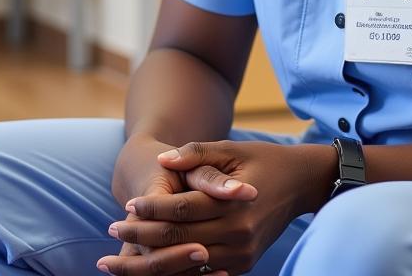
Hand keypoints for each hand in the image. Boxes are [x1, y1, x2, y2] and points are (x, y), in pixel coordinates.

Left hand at [101, 140, 332, 274]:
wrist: (300, 184)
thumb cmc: (261, 159)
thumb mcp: (229, 148)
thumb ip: (195, 154)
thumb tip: (163, 160)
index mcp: (233, 204)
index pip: (183, 210)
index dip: (152, 208)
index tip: (126, 205)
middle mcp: (238, 235)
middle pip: (180, 241)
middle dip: (143, 238)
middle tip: (111, 232)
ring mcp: (241, 255)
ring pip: (187, 264)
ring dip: (152, 262)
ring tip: (118, 260)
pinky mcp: (242, 265)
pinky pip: (203, 273)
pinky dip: (176, 271)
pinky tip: (150, 267)